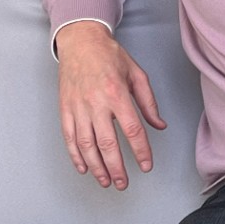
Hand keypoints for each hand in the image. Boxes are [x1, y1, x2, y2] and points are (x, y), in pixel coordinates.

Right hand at [55, 21, 166, 190]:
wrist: (80, 41)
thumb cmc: (109, 55)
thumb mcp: (137, 73)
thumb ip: (148, 102)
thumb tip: (159, 125)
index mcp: (117, 93)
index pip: (132, 130)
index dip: (140, 151)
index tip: (146, 164)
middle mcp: (96, 102)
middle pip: (107, 143)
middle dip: (116, 167)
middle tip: (123, 183)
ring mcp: (78, 107)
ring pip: (86, 144)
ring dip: (96, 167)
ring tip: (106, 180)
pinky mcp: (65, 108)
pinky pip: (69, 137)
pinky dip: (76, 155)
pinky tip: (84, 167)